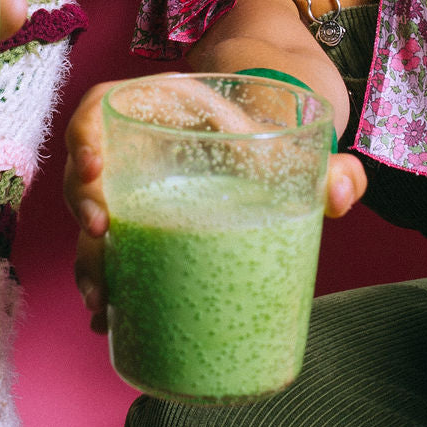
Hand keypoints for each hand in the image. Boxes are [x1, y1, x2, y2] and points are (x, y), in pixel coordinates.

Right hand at [63, 76, 367, 334]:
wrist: (266, 139)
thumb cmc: (266, 131)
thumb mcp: (290, 136)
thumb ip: (326, 161)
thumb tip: (344, 188)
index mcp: (159, 108)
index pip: (99, 109)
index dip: (84, 135)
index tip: (94, 168)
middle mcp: (135, 147)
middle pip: (86, 171)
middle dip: (82, 209)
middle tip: (100, 240)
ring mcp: (134, 189)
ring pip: (92, 219)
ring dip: (88, 259)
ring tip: (102, 300)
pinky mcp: (141, 225)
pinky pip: (109, 250)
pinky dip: (106, 281)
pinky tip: (110, 317)